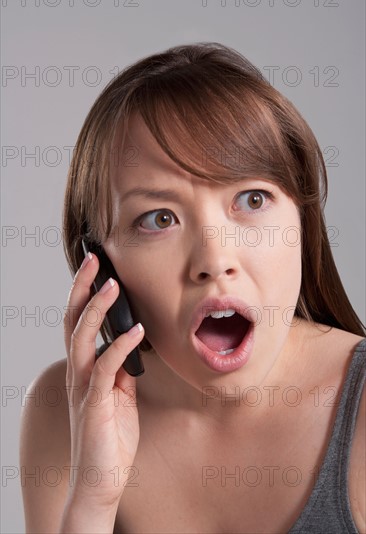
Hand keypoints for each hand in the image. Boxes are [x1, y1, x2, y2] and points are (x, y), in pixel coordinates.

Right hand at [63, 252, 143, 508]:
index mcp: (85, 369)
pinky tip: (136, 332)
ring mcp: (83, 388)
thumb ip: (120, 370)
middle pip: (73, 322)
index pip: (80, 323)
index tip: (98, 268)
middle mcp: (78, 374)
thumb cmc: (110, 437)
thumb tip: (130, 346)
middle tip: (94, 260)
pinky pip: (105, 369)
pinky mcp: (95, 405)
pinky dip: (119, 347)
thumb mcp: (120, 396)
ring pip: (82, 339)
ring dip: (96, 310)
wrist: (101, 479)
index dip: (85, 294)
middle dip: (82, 289)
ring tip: (111, 285)